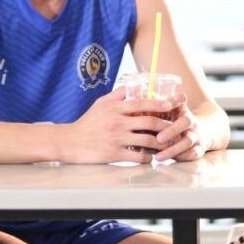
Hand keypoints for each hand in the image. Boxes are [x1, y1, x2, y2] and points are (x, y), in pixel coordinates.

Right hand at [60, 87, 174, 163]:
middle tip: (174, 128)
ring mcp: (117, 138)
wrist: (69, 142)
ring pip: (147, 140)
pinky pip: (137, 156)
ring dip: (161, 143)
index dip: (158, 104)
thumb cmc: (87, 123)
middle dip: (166, 126)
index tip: (170, 105)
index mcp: (115, 108)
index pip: (141, 103)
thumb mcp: (100, 104)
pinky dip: (148, 158)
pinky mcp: (114, 154)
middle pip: (149, 122)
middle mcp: (118, 122)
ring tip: (168, 145)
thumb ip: (117, 95)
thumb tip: (134, 86)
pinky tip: (152, 158)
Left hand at [154, 94, 208, 162]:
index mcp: (182, 108)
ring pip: (188, 141)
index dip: (173, 101)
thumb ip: (153, 108)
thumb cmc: (176, 121)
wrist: (205, 132)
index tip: (164, 105)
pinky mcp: (199, 148)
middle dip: (172, 130)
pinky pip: (193, 153)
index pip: (181, 99)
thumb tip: (131, 101)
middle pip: (185, 121)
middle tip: (158, 138)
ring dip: (173, 149)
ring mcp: (196, 134)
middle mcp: (191, 120)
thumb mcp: (169, 112)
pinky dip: (182, 157)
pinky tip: (170, 161)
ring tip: (158, 157)